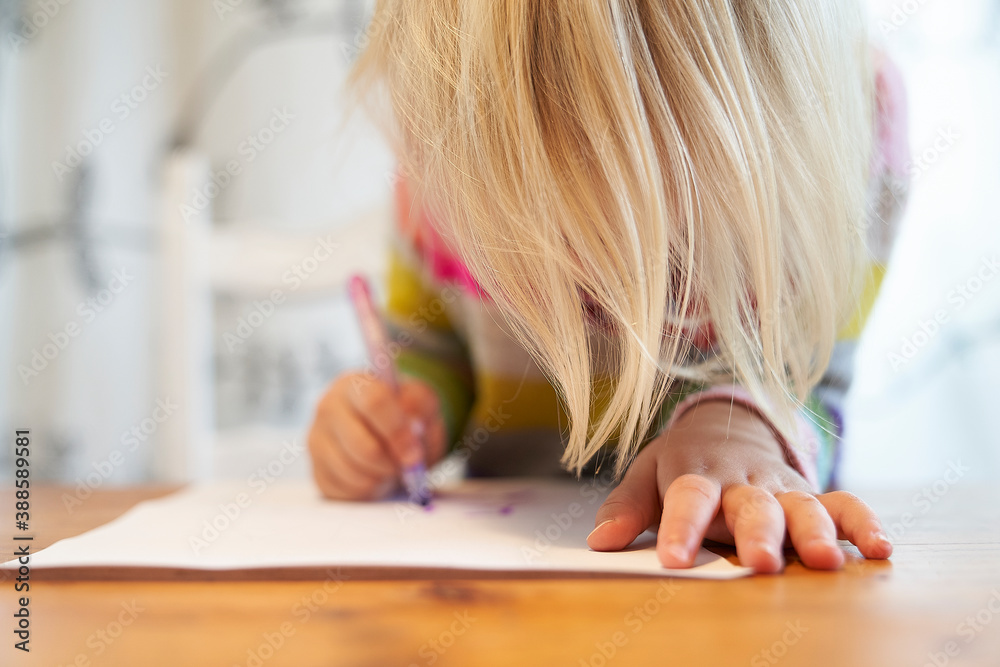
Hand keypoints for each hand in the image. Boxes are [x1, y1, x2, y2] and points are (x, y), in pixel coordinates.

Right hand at [308, 372, 445, 499]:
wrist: (391, 434)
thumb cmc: (407, 415)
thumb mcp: (423, 401)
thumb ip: (420, 404)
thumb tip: (412, 424)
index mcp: (354, 384)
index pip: (373, 402)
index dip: (397, 431)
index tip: (415, 453)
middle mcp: (328, 408)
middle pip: (363, 446)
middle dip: (392, 463)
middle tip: (407, 464)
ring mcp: (317, 441)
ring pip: (354, 473)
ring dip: (382, 478)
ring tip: (390, 467)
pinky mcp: (317, 471)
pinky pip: (346, 492)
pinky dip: (369, 490)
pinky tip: (375, 476)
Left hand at [586, 400, 892, 572]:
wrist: (724, 429)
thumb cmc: (680, 465)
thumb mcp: (645, 476)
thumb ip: (626, 508)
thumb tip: (600, 542)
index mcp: (695, 475)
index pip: (687, 498)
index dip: (681, 528)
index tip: (673, 560)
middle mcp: (741, 482)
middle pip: (751, 505)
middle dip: (758, 534)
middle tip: (761, 562)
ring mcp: (779, 488)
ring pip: (801, 505)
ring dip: (815, 531)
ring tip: (825, 559)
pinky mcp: (810, 494)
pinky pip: (842, 504)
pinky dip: (862, 522)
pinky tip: (881, 549)